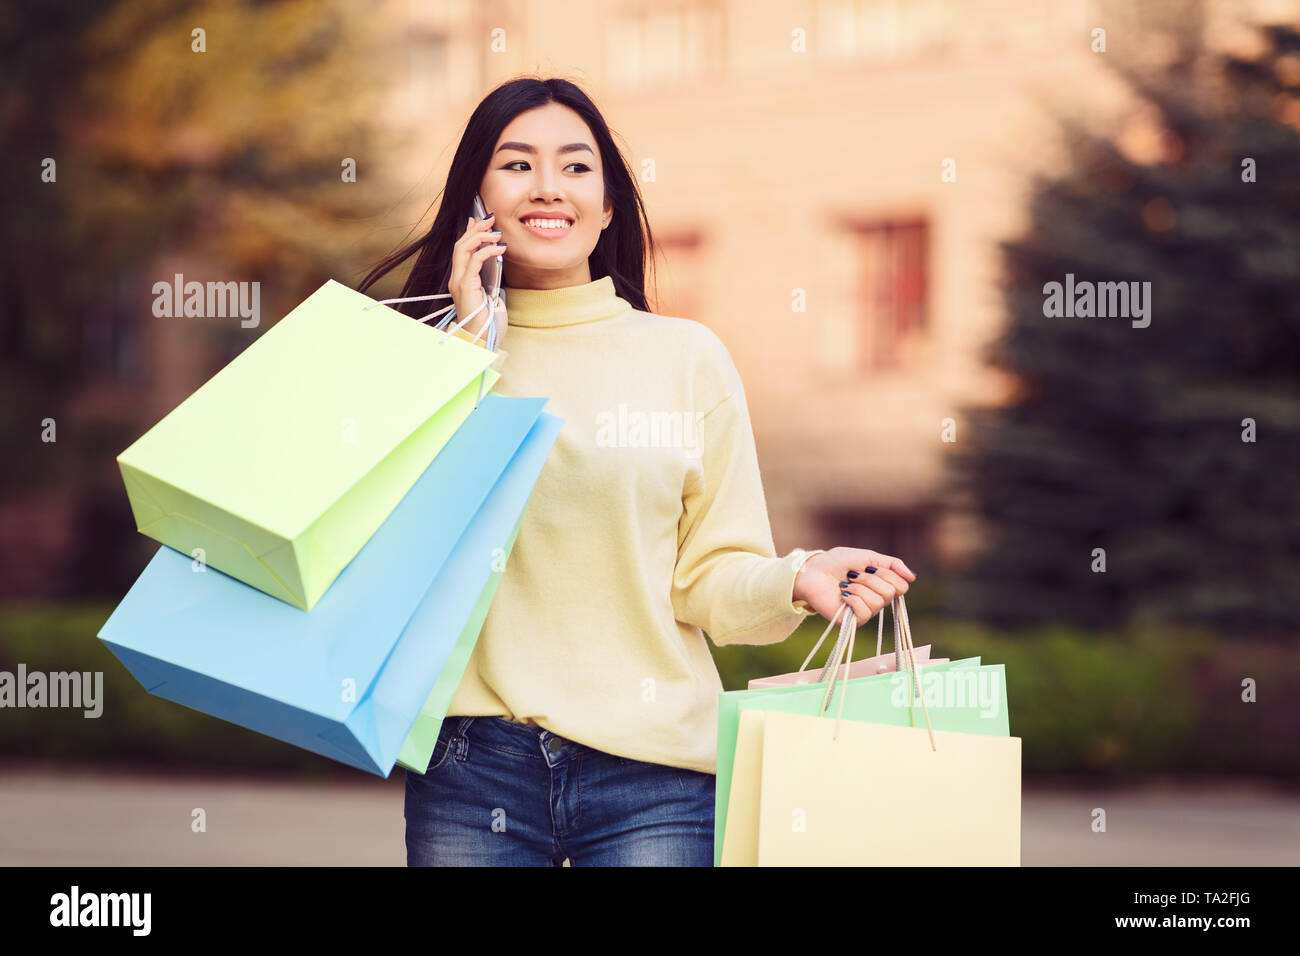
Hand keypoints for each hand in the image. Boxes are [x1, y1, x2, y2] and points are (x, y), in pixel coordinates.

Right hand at [450, 213, 508, 346]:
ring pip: (462, 248)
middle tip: (491, 219)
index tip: (481, 220)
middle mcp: (456, 279)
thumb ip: (491, 280)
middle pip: (460, 245)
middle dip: (475, 229)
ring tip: (496, 232)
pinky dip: (487, 251)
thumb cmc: (489, 323)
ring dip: (480, 236)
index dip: (469, 232)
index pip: (461, 250)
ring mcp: (458, 283)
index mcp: (461, 280)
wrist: (483, 340)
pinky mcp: (465, 287)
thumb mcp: (493, 296)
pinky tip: (500, 248)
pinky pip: (474, 261)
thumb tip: (496, 264)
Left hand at [793, 546, 916, 626]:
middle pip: (890, 593)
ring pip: (877, 601)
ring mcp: (864, 612)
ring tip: (845, 584)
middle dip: (870, 579)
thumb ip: (892, 564)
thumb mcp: (869, 557)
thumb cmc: (838, 563)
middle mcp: (875, 601)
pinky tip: (842, 595)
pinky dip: (853, 598)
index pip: (901, 587)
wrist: (814, 570)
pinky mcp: (852, 622)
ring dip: (859, 587)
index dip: (888, 575)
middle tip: (853, 575)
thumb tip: (912, 577)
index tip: (870, 568)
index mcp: (881, 587)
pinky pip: (865, 612)